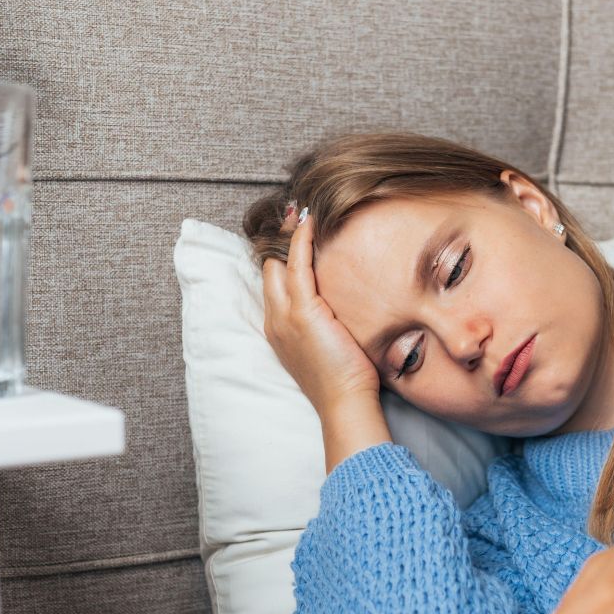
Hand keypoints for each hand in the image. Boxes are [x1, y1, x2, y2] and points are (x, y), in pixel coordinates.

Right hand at [261, 206, 379, 414]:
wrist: (344, 402)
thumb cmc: (344, 380)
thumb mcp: (327, 347)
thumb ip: (326, 324)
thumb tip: (342, 307)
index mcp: (279, 329)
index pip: (273, 284)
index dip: (280, 258)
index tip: (292, 235)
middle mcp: (275, 320)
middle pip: (269, 269)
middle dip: (278, 240)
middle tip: (293, 214)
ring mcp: (285, 315)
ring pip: (279, 263)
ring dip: (288, 234)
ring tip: (300, 211)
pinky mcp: (303, 312)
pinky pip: (297, 265)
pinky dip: (302, 241)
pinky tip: (310, 223)